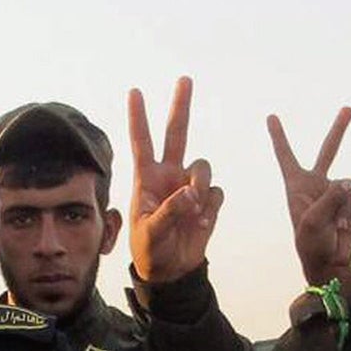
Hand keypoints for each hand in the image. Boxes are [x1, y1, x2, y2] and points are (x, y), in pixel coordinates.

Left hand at [127, 77, 222, 284]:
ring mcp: (189, 186)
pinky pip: (216, 192)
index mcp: (147, 179)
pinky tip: (200, 223)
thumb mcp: (151, 233)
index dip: (138, 118)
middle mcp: (169, 175)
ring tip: (192, 213)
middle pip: (177, 134)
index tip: (135, 92)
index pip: (142, 142)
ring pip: (203, 167)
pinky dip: (210, 207)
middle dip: (181, 107)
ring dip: (200, 187)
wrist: (171, 270)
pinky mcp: (207, 201)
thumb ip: (169, 211)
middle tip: (185, 79)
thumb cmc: (150, 250)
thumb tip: (191, 192)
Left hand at [267, 108, 350, 286]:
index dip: (279, 136)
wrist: (329, 262)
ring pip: (348, 185)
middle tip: (348, 108)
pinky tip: (345, 226)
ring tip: (335, 226)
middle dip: (339, 129)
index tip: (271, 117)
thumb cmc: (312, 243)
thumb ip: (331, 196)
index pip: (286, 155)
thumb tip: (349, 181)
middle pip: (328, 151)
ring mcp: (334, 191)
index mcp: (296, 185)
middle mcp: (315, 184)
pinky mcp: (349, 201)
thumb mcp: (313, 220)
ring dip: (344, 207)